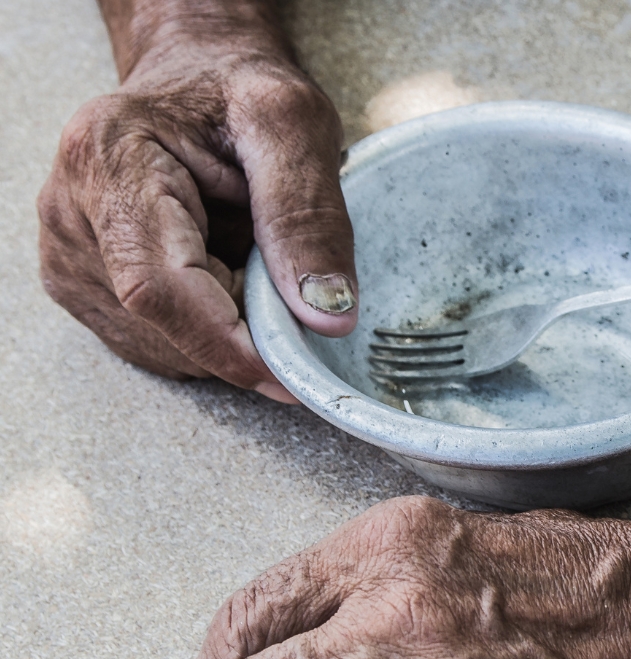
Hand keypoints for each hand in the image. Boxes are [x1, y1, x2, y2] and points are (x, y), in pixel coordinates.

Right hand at [37, 4, 356, 399]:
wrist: (196, 78)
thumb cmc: (239, 90)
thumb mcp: (293, 126)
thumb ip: (309, 216)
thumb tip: (326, 317)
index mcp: (109, 158)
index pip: (159, 288)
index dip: (228, 344)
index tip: (291, 373)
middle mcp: (70, 213)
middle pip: (164, 326)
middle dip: (241, 336)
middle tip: (289, 295)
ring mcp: (69, 257)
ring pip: (164, 347)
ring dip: (227, 334)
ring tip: (249, 266)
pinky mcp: (85, 287)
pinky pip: (159, 346)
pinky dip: (208, 335)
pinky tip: (223, 281)